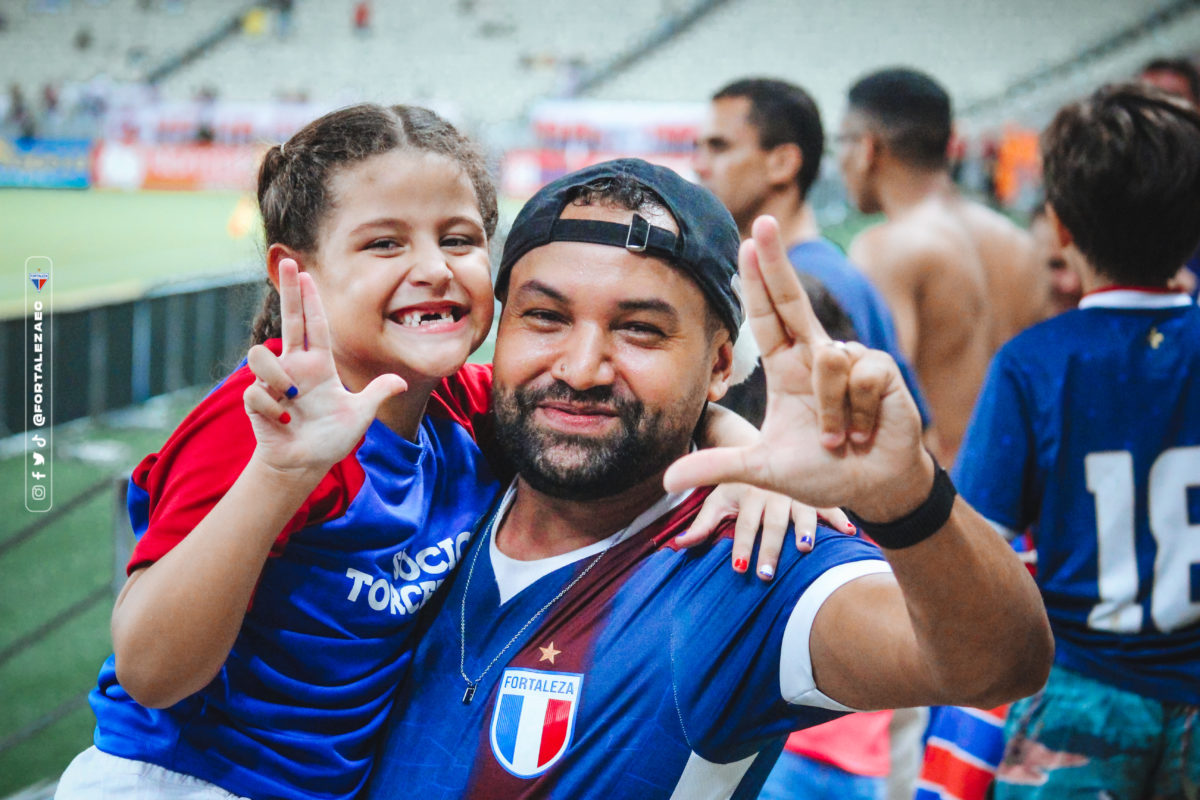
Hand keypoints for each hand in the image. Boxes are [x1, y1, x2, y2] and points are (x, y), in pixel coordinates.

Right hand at [242, 259, 406, 476]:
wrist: (304, 464)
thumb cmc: (329, 437)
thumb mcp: (359, 414)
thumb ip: (377, 394)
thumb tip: (400, 381)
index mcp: (318, 366)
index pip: (314, 325)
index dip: (310, 298)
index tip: (305, 272)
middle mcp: (295, 368)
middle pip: (289, 320)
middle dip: (288, 291)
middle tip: (287, 260)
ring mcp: (273, 384)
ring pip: (261, 356)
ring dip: (278, 377)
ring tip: (294, 398)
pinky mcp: (257, 403)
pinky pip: (257, 393)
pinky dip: (272, 407)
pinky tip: (284, 421)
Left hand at [664, 217, 932, 520]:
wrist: (874, 489)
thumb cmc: (823, 471)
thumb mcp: (761, 468)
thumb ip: (717, 466)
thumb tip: (666, 478)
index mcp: (787, 368)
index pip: (767, 317)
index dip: (757, 282)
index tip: (746, 242)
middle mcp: (816, 355)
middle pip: (794, 299)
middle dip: (778, 261)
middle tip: (765, 221)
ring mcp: (852, 359)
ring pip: (829, 361)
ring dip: (831, 413)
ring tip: (838, 438)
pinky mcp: (880, 371)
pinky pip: (859, 378)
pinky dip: (857, 415)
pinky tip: (864, 431)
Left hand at [676, 484, 853, 579]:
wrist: (762, 444)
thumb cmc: (738, 484)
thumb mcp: (718, 499)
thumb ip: (701, 524)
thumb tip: (676, 546)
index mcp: (748, 495)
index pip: (744, 525)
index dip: (741, 546)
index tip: (738, 569)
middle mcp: (773, 493)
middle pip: (772, 525)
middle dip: (769, 549)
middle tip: (767, 574)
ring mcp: (797, 491)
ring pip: (803, 512)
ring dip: (805, 530)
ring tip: (805, 549)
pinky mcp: (817, 491)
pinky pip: (831, 505)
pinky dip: (840, 519)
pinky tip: (850, 534)